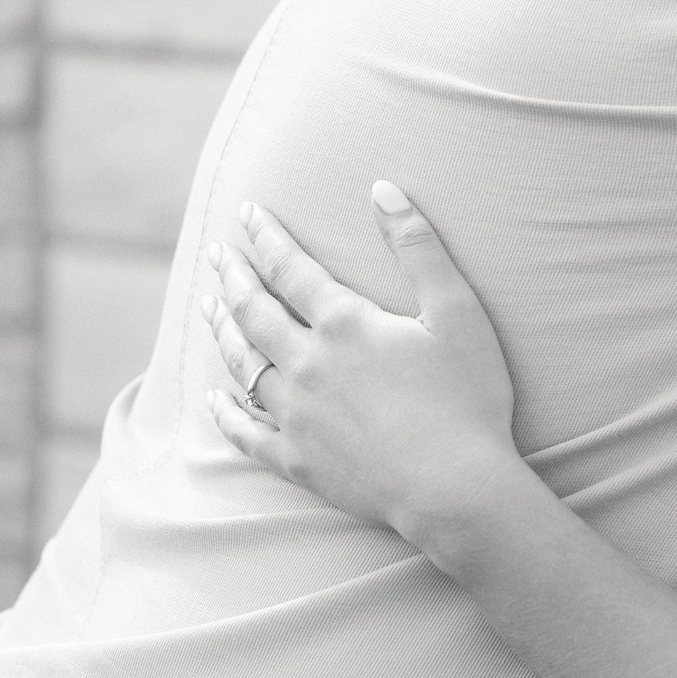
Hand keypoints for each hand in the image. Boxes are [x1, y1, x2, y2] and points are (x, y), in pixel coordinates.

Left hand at [204, 183, 524, 559]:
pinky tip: (213, 397)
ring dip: (222, 330)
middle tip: (216, 253)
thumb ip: (419, 247)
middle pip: (253, 311)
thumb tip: (382, 189)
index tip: (246, 212)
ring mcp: (295, 415)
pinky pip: (245, 432)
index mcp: (344, 324)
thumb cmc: (468, 398)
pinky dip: (225, 411)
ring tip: (207, 307)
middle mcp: (306, 364)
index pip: (290, 267)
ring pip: (243, 364)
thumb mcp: (457, 312)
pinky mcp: (296, 460)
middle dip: (232, 276)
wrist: (455, 488)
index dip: (266, 236)